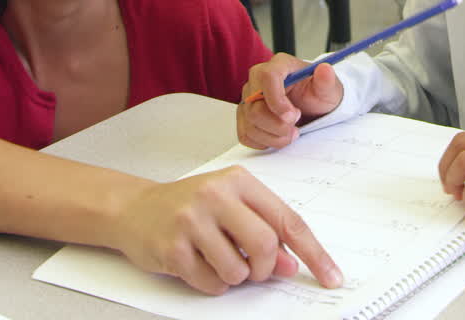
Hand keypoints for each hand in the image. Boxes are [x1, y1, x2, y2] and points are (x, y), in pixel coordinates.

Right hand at [115, 165, 341, 294]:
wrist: (133, 208)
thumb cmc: (190, 207)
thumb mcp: (232, 207)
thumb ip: (264, 231)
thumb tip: (291, 265)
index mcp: (239, 181)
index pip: (288, 220)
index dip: (314, 253)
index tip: (331, 276)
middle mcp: (216, 194)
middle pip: (265, 245)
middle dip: (265, 268)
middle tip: (254, 269)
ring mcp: (191, 220)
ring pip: (238, 271)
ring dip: (235, 277)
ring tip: (217, 259)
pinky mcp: (172, 248)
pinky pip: (211, 284)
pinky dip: (212, 284)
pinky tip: (197, 264)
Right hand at [237, 53, 343, 149]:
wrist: (313, 108)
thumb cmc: (318, 95)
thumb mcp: (329, 89)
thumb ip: (326, 80)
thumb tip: (325, 69)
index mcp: (279, 65)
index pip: (267, 77)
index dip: (276, 100)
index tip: (292, 116)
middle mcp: (258, 79)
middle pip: (254, 105)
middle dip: (277, 124)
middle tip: (296, 128)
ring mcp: (249, 98)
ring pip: (249, 123)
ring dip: (273, 136)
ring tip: (291, 133)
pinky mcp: (245, 115)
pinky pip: (245, 134)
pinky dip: (264, 141)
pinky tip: (278, 137)